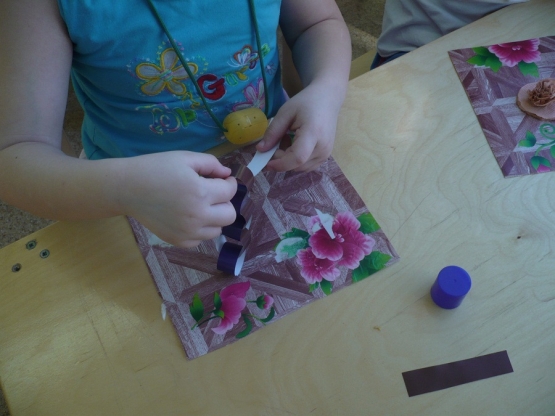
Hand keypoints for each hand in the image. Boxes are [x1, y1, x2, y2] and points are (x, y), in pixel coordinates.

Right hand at [118, 151, 236, 247]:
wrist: (127, 188)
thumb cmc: (156, 168)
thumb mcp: (185, 158)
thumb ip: (211, 163)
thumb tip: (227, 173)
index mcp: (201, 192)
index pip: (230, 192)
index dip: (229, 183)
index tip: (223, 179)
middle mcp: (197, 216)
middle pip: (230, 215)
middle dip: (225, 202)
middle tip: (212, 193)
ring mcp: (188, 232)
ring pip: (217, 229)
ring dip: (214, 217)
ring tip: (199, 205)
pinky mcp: (179, 241)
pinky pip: (201, 239)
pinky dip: (199, 229)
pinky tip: (188, 216)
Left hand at [255, 84, 339, 171]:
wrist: (328, 99)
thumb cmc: (306, 102)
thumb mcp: (285, 112)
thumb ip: (273, 132)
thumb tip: (260, 150)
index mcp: (313, 133)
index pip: (297, 158)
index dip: (280, 164)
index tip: (266, 162)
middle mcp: (323, 147)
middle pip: (297, 165)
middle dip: (281, 160)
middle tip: (275, 144)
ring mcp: (326, 154)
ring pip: (301, 168)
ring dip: (288, 160)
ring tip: (286, 141)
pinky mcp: (325, 156)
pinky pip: (307, 166)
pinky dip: (296, 161)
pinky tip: (294, 145)